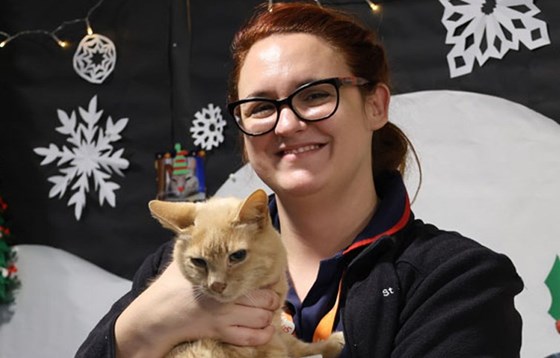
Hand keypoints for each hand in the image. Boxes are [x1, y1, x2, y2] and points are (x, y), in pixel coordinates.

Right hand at [115, 259, 279, 357]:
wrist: (156, 317)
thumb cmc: (170, 287)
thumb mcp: (184, 259)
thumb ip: (198, 243)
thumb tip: (201, 218)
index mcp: (219, 277)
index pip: (256, 277)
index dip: (268, 277)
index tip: (269, 274)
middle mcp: (225, 298)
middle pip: (266, 299)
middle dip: (272, 297)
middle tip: (271, 294)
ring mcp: (224, 318)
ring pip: (262, 319)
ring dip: (269, 315)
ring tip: (268, 309)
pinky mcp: (220, 333)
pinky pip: (250, 338)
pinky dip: (263, 335)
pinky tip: (267, 329)